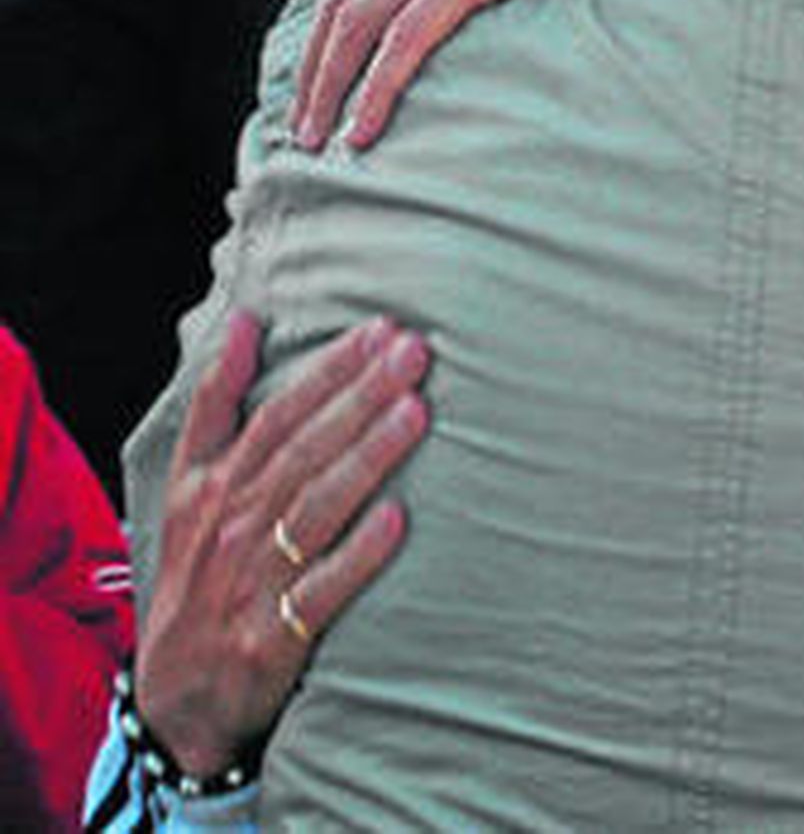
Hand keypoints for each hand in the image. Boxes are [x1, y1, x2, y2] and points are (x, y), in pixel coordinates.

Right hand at [136, 313, 429, 777]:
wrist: (174, 695)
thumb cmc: (198, 569)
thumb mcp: (188, 483)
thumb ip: (216, 400)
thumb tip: (245, 318)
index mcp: (214, 484)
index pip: (276, 414)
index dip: (328, 370)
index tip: (380, 329)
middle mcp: (232, 524)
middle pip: (302, 449)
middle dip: (360, 395)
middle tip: (414, 351)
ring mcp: (253, 580)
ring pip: (316, 507)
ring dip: (367, 458)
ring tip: (417, 412)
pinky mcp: (273, 637)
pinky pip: (320, 591)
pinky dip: (358, 555)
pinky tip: (398, 520)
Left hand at [294, 0, 650, 150]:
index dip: (328, 28)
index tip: (321, 75)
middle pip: (340, 5)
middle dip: (312, 70)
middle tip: (301, 129)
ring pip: (356, 23)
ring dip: (327, 87)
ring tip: (316, 140)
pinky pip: (408, 36)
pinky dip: (378, 86)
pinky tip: (364, 130)